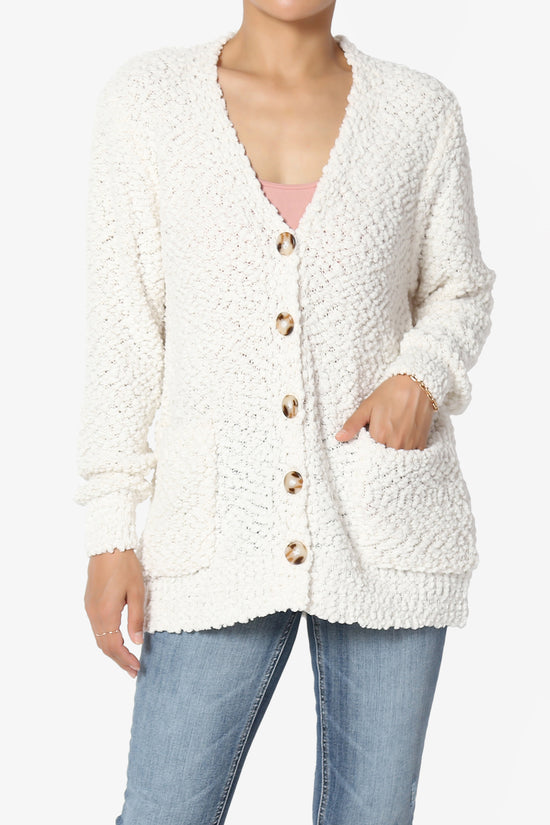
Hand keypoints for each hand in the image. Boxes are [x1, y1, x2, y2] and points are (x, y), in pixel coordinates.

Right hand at [84, 548, 144, 677]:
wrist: (108, 546)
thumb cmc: (126, 566)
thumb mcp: (137, 591)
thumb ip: (137, 618)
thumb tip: (137, 642)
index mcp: (106, 613)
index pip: (114, 646)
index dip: (125, 660)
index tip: (137, 669)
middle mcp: (94, 614)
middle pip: (104, 646)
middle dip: (119, 660)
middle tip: (133, 671)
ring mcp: (90, 608)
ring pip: (99, 638)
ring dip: (112, 651)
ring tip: (127, 660)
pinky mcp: (90, 603)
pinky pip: (96, 628)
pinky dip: (106, 639)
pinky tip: (117, 641)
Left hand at [335, 375, 434, 449]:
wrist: (416, 384)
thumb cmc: (390, 393)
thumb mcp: (367, 406)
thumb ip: (353, 424)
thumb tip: (338, 438)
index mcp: (379, 435)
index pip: (369, 452)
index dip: (367, 448)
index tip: (368, 441)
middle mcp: (396, 443)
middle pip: (383, 458)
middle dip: (379, 452)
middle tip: (381, 438)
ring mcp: (410, 444)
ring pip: (397, 459)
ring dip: (392, 454)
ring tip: (391, 439)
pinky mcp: (421, 442)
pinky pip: (411, 456)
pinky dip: (405, 453)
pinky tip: (402, 441)